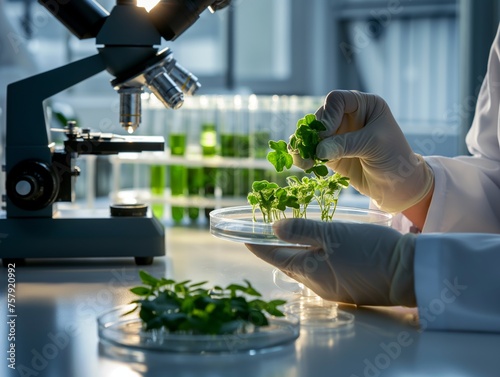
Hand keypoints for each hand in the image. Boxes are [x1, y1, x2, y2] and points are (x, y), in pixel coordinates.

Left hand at [245, 218, 416, 306]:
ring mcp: (333, 289)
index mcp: (309, 272)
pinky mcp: (347, 287)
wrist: (409, 271)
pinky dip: (315, 257)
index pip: (274, 257)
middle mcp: (316, 285)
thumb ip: (302, 231)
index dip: (258, 246)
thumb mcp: (333, 235)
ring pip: (306, 267)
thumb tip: (273, 228)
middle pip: (289, 263)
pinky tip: (320, 247)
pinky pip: (322, 271)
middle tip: (268, 229)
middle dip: (277, 248)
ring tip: (292, 234)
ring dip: (297, 251)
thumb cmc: (369, 250)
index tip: (245, 236)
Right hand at [292, 90, 433, 212]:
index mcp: (364, 105)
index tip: (325, 135)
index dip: (328, 115)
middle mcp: (348, 116)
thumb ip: (346, 144)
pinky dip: (304, 157)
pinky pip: (312, 151)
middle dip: (313, 134)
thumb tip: (318, 150)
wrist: (398, 187)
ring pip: (312, 134)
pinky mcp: (330, 153)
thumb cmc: (395, 159)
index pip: (337, 100)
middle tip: (312, 150)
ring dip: (304, 146)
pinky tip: (303, 165)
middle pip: (320, 117)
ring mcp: (337, 135)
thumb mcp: (374, 145)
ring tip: (303, 161)